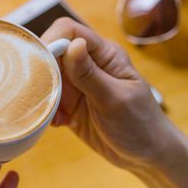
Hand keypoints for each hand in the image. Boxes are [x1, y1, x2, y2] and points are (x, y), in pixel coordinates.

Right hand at [41, 18, 169, 168]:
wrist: (146, 155)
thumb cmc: (140, 124)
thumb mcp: (115, 99)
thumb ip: (90, 74)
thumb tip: (72, 44)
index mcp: (104, 55)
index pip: (70, 31)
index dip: (52, 41)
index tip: (41, 64)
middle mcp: (88, 64)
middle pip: (52, 52)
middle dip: (43, 71)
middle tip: (42, 94)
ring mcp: (77, 84)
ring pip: (47, 76)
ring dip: (44, 94)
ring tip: (53, 113)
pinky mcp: (68, 103)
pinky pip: (48, 98)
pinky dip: (47, 110)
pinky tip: (59, 123)